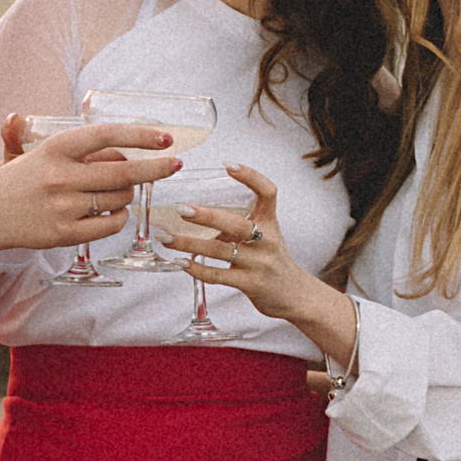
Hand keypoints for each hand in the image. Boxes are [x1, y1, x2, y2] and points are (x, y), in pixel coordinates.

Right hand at [0, 124, 176, 275]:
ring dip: (129, 194)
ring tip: (123, 189)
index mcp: (55, 148)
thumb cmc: (13, 180)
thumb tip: (21, 120)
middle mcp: (61, 176)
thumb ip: (36, 135)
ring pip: (119, 199)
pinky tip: (114, 212)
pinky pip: (109, 225)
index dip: (140, 135)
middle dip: (156, 168)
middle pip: (123, 171)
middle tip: (174, 164)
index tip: (165, 137)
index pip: (106, 136)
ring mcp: (64, 207)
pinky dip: (118, 218)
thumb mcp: (22, 151)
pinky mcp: (65, 234)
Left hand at [160, 163, 359, 371]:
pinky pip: (219, 276)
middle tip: (181, 209)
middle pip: (237, 224)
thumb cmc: (271, 260)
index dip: (250, 176)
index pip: (267, 192)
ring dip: (189, 244)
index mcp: (270, 222)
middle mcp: (267, 240)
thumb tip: (196, 213)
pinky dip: (197, 269)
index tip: (227, 165)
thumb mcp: (264, 236)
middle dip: (207, 216)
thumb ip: (237, 224)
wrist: (294, 295)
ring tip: (166, 238)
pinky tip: (180, 263)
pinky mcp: (251, 284)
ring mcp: (260, 263)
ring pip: (220, 251)